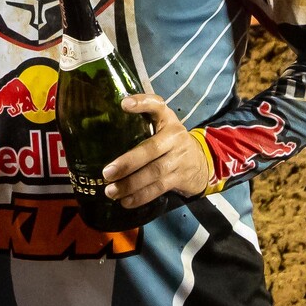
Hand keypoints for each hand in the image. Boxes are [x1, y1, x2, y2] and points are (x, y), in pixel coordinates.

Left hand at [101, 95, 216, 208]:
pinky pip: (159, 188)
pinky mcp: (180, 177)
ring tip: (111, 191)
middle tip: (107, 173)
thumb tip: (102, 128)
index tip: (123, 105)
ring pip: (154, 172)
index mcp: (167, 119)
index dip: (141, 103)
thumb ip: (141, 123)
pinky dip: (141, 196)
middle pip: (150, 149)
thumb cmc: (171, 143)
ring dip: (130, 184)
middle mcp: (175, 136)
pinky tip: (126, 201)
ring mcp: (179, 158)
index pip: (156, 105)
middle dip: (128, 162)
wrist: (203, 162)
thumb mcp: (162, 126)